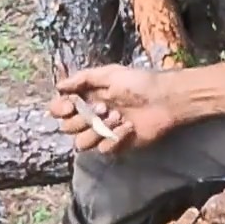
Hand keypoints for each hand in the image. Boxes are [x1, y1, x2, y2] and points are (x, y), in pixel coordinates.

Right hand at [48, 64, 184, 153]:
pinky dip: (115, 138)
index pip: (60, 110)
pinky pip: (104, 149)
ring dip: (98, 130)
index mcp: (86, 98)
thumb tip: (59, 86)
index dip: (61, 109)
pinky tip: (129, 127)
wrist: (165, 99)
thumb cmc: (139, 83)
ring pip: (82, 143)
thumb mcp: (110, 73)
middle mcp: (91, 116)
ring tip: (118, 117)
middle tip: (103, 107)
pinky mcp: (117, 145)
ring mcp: (103, 132)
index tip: (71, 104)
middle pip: (68, 128)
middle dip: (82, 119)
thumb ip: (83, 78)